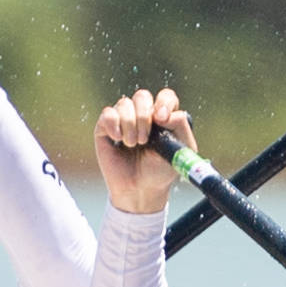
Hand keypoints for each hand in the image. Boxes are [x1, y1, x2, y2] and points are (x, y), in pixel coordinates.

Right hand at [94, 88, 192, 217]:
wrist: (140, 190)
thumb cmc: (160, 171)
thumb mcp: (180, 151)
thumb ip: (180, 127)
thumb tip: (163, 114)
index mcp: (162, 117)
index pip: (165, 96)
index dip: (163, 102)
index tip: (161, 119)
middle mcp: (142, 115)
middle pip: (142, 96)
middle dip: (144, 116)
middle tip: (145, 139)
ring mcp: (123, 120)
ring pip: (124, 104)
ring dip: (130, 125)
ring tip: (133, 145)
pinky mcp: (105, 128)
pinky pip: (108, 114)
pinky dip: (114, 125)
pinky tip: (118, 139)